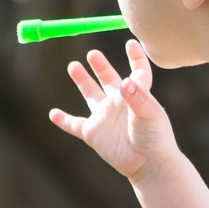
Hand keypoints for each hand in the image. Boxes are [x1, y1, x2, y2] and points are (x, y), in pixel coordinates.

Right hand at [48, 40, 176, 181]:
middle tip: (93, 54)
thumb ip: (138, 96)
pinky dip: (63, 120)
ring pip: (90, 94)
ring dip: (82, 80)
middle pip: (108, 78)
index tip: (130, 43)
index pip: (137, 72)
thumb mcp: (150, 114)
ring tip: (73, 66)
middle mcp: (119, 103)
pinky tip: (53, 114)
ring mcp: (104, 118)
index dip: (135, 57)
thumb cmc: (155, 138)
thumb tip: (124, 81)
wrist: (148, 164)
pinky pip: (74, 125)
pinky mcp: (93, 133)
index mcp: (137, 94)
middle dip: (100, 65)